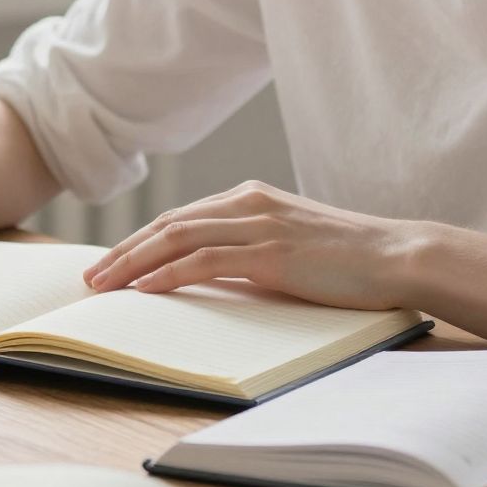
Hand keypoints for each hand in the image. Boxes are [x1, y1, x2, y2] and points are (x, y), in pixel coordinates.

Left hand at [83, 180, 423, 309]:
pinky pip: (203, 262)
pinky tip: (143, 289)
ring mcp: (258, 225)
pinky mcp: (269, 252)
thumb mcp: (290, 246)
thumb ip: (251, 250)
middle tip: (91, 278)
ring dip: (132, 264)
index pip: (180, 218)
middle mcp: (248, 203)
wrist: (396, 254)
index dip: (140, 240)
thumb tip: (212, 273)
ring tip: (103, 286)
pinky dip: (167, 274)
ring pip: (176, 239)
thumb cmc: (349, 259)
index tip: (111, 263)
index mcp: (251, 197)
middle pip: (167, 224)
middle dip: (123, 251)